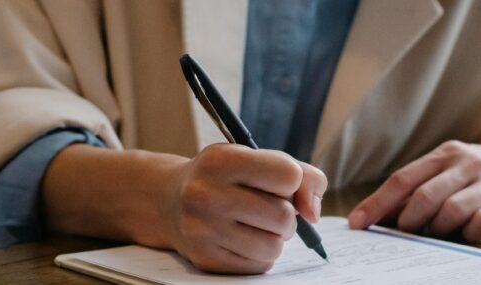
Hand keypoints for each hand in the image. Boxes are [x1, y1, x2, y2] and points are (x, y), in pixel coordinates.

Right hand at [42, 144, 325, 273]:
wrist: (168, 199)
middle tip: (270, 209)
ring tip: (257, 225)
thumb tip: (313, 213)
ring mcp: (202, 229)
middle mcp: (205, 194)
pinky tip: (243, 239)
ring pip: (273, 246)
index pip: (288, 175)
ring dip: (275, 238)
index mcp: (221, 160)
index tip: (277, 183)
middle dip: (286, 215)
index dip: (292, 182)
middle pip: (283, 216)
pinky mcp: (204, 258)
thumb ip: (301, 175)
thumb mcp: (255, 158)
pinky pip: (258, 265)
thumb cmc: (224, 177)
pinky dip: (259, 254)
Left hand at [347, 134, 480, 241]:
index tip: (357, 224)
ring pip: (451, 211)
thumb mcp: (454, 168)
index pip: (403, 179)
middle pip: (424, 196)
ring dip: (437, 229)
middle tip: (405, 232)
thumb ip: (421, 185)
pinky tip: (468, 235)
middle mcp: (467, 165)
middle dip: (408, 220)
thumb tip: (380, 211)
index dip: (377, 203)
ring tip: (439, 233)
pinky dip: (469, 234)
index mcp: (446, 155)